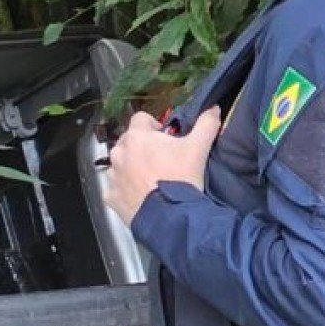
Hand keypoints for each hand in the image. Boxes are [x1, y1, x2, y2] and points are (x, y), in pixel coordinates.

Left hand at [105, 106, 222, 225]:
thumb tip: (214, 108)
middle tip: (160, 160)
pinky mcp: (110, 196)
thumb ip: (206, 124)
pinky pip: (116, 187)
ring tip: (151, 179)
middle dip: (142, 147)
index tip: (164, 138)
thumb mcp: (199, 148)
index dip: (154, 125)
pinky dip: (126, 189)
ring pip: (120, 164)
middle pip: (128, 141)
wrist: (171, 216)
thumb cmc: (182, 177)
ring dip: (132, 167)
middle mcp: (119, 153)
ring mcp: (112, 176)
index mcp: (137, 137)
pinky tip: (141, 195)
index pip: (140, 118)